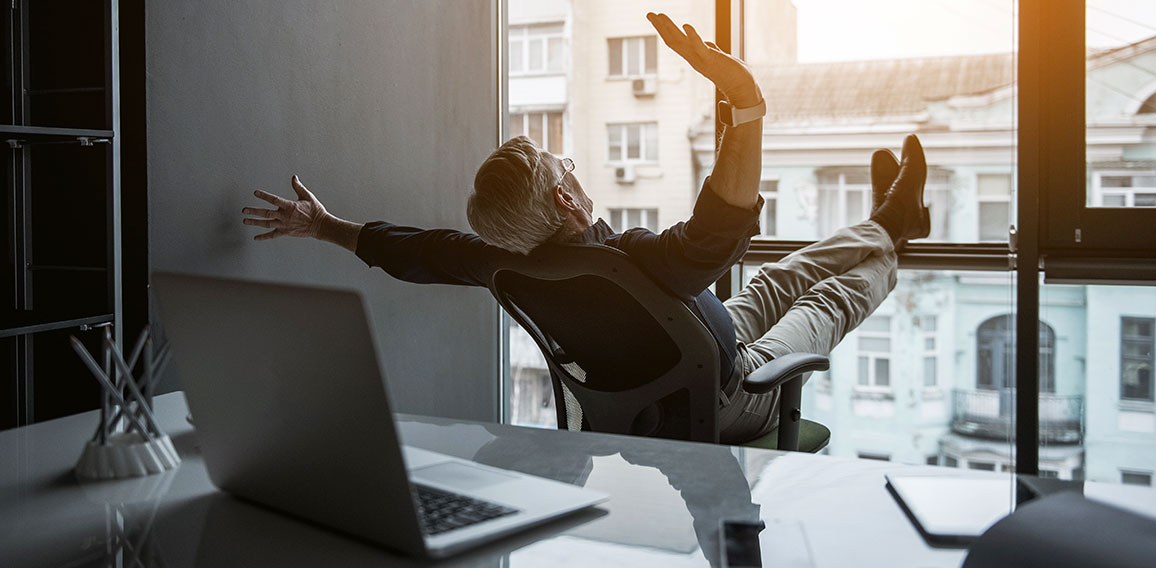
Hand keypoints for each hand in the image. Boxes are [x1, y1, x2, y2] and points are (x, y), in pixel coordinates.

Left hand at [242, 175, 329, 240]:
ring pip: (267, 224)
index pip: (274, 200)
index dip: (264, 196)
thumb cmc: (315, 211)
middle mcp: (285, 216)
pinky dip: (264, 236)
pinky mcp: (286, 232)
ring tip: (245, 221)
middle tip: (244, 210)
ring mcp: (284, 225)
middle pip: (266, 213)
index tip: (255, 193)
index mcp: (290, 206)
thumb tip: (293, 177)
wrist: (321, 226)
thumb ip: (298, 187)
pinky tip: (256, 237)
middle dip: (254, 211)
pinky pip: (273, 235)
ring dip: (255, 222)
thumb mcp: (308, 196)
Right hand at [646, 12, 760, 105]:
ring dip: (669, 28)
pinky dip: (692, 36)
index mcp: (694, 57)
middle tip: (649, 14)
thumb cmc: (733, 75)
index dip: (665, 30)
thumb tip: (708, 45)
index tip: (657, 18)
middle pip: (672, 41)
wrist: (742, 90)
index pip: (676, 42)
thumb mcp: (718, 58)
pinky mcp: (711, 59)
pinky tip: (686, 25)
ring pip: (680, 42)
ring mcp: (701, 60)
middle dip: (661, 27)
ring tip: (660, 16)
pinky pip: (699, 47)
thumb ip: (711, 50)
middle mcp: (694, 59)